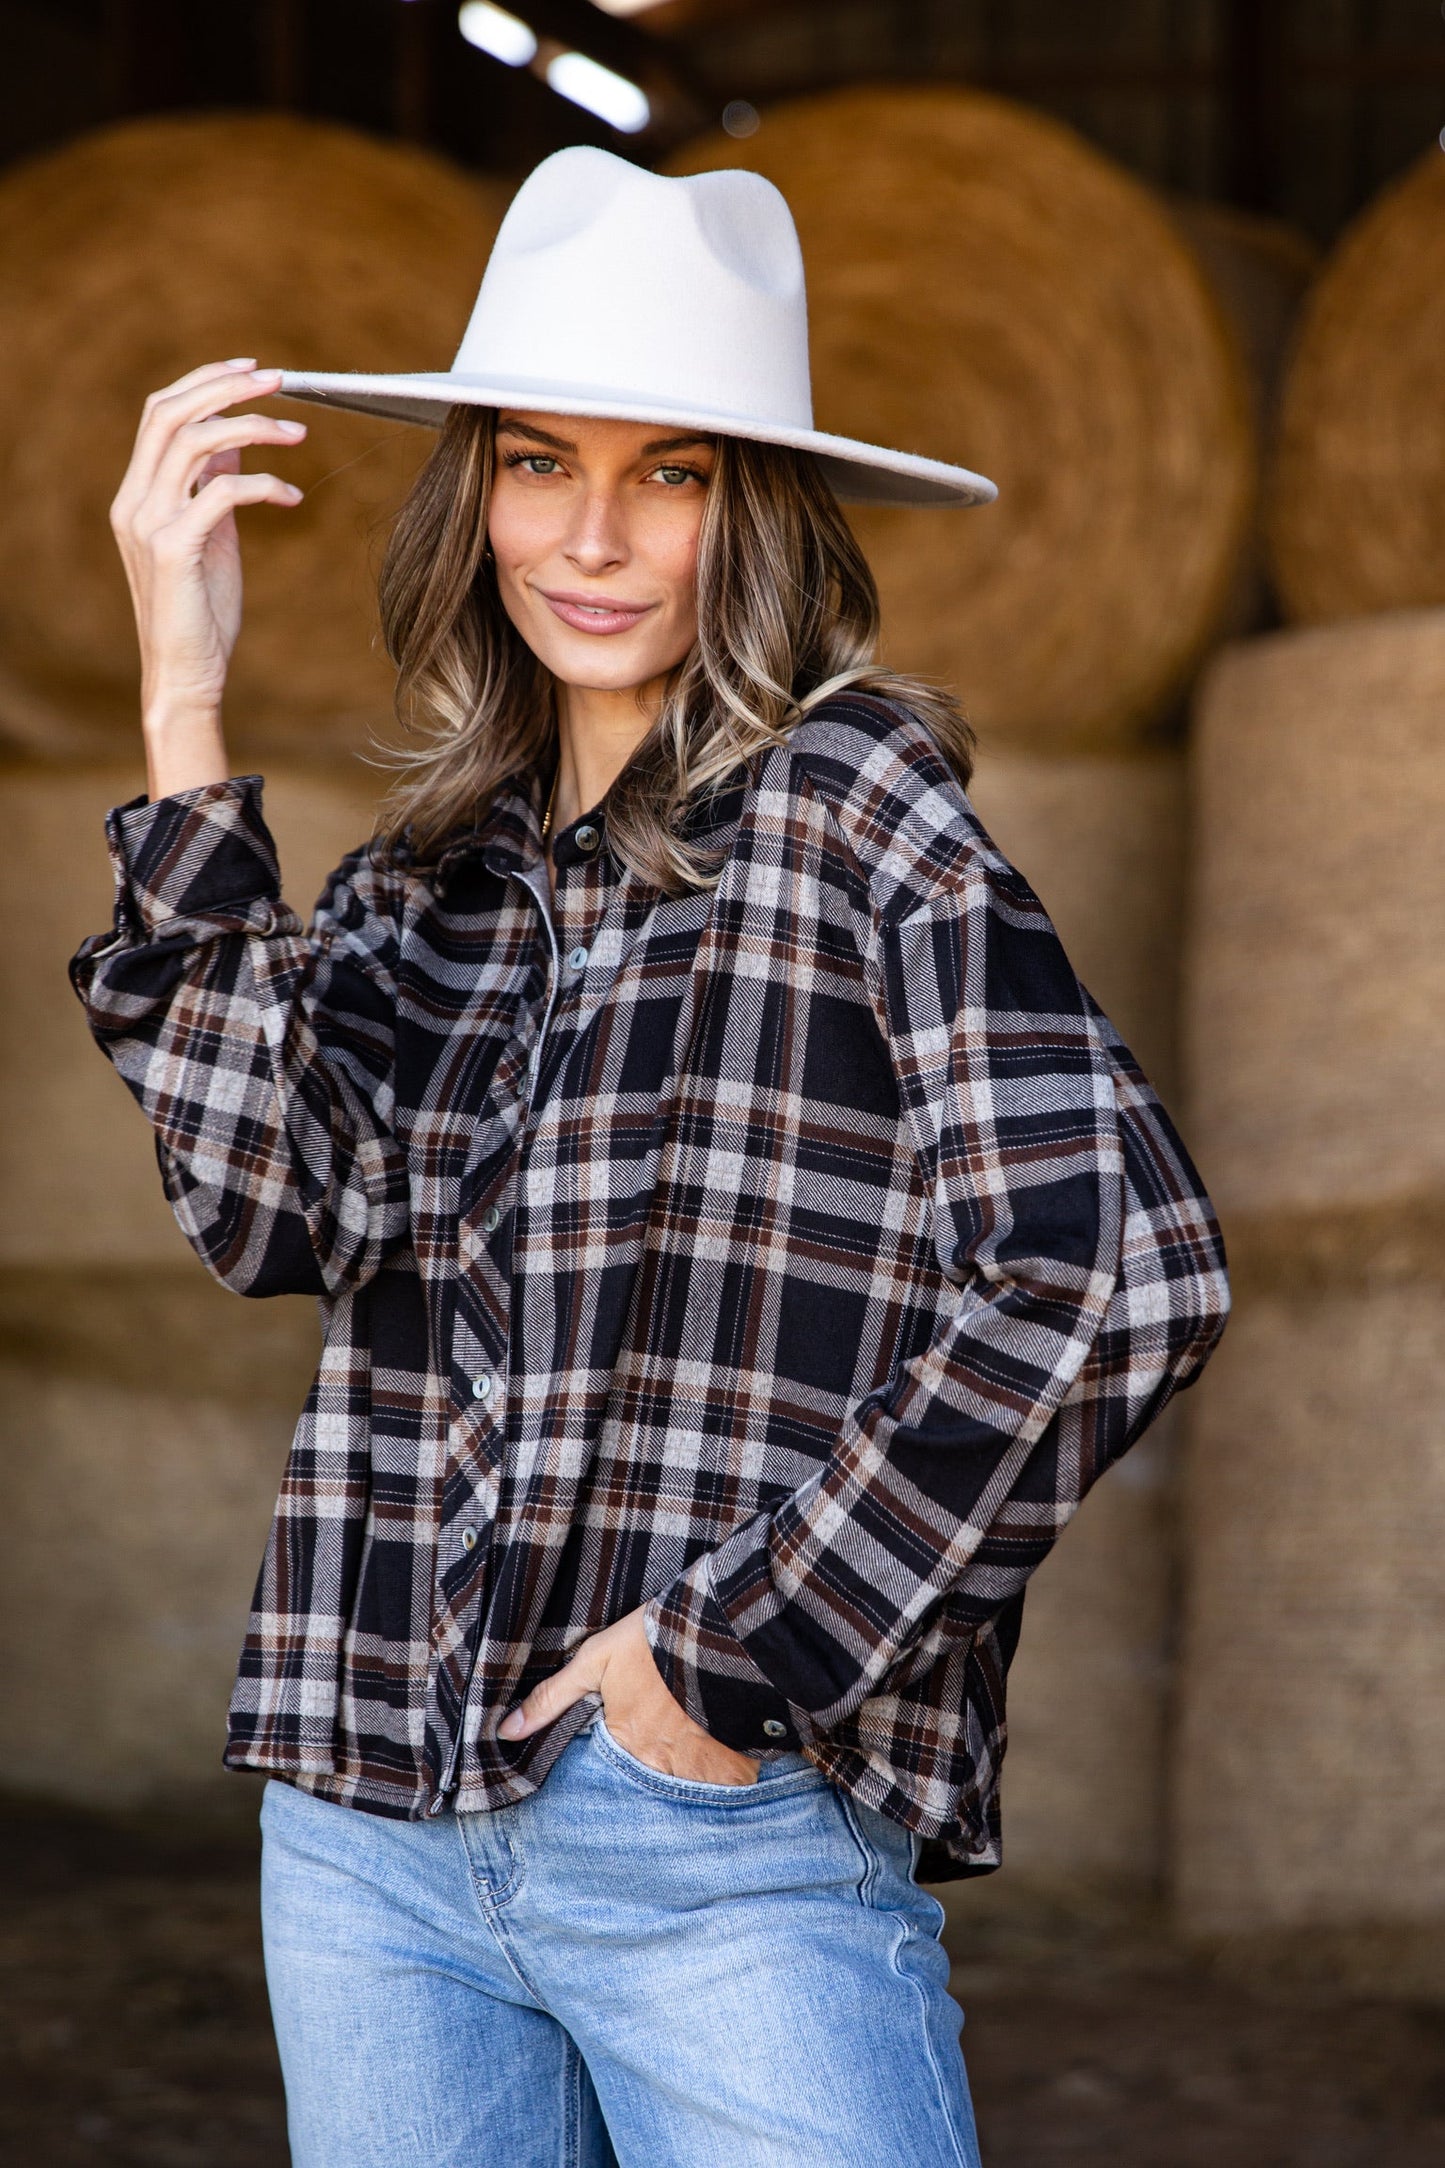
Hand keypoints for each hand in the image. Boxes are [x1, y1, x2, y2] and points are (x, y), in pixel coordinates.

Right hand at [108, 358, 307, 797]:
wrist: (186, 675)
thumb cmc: (201, 612)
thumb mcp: (211, 535)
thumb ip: (214, 485)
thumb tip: (237, 437)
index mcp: (137, 494)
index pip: (160, 412)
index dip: (204, 381)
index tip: (253, 370)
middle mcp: (134, 501)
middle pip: (172, 412)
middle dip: (228, 387)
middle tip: (281, 380)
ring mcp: (149, 524)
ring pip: (195, 441)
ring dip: (253, 426)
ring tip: (298, 433)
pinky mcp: (175, 549)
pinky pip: (223, 491)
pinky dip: (265, 483)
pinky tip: (294, 497)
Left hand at [498, 1606, 760, 1786]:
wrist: (722, 1628)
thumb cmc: (654, 1641)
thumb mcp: (596, 1659)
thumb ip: (552, 1698)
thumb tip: (506, 1731)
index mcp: (625, 1741)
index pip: (612, 1766)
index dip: (624, 1748)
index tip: (636, 1731)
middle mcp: (660, 1765)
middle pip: (651, 1778)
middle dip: (657, 1762)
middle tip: (668, 1731)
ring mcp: (701, 1770)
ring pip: (689, 1783)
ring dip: (691, 1767)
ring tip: (696, 1737)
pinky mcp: (737, 1767)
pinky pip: (728, 1784)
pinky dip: (725, 1771)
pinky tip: (724, 1746)